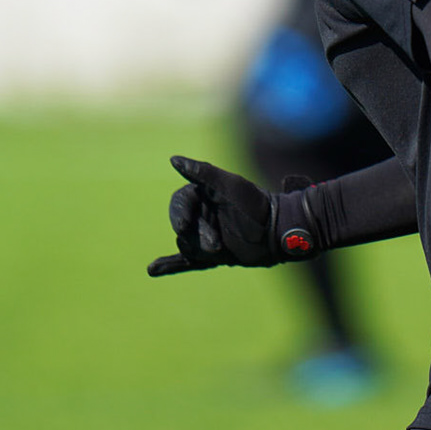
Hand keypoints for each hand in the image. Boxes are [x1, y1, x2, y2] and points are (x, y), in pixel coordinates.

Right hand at [146, 156, 316, 276]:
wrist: (277, 231)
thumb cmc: (256, 204)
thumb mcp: (229, 186)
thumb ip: (202, 172)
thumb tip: (173, 159)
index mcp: (204, 195)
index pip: (179, 202)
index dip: (181, 213)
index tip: (186, 224)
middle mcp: (203, 214)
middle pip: (182, 226)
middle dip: (197, 235)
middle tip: (216, 243)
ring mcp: (206, 235)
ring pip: (186, 245)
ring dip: (200, 248)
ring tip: (221, 248)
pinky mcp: (212, 256)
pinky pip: (186, 261)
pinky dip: (170, 265)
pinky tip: (153, 269)